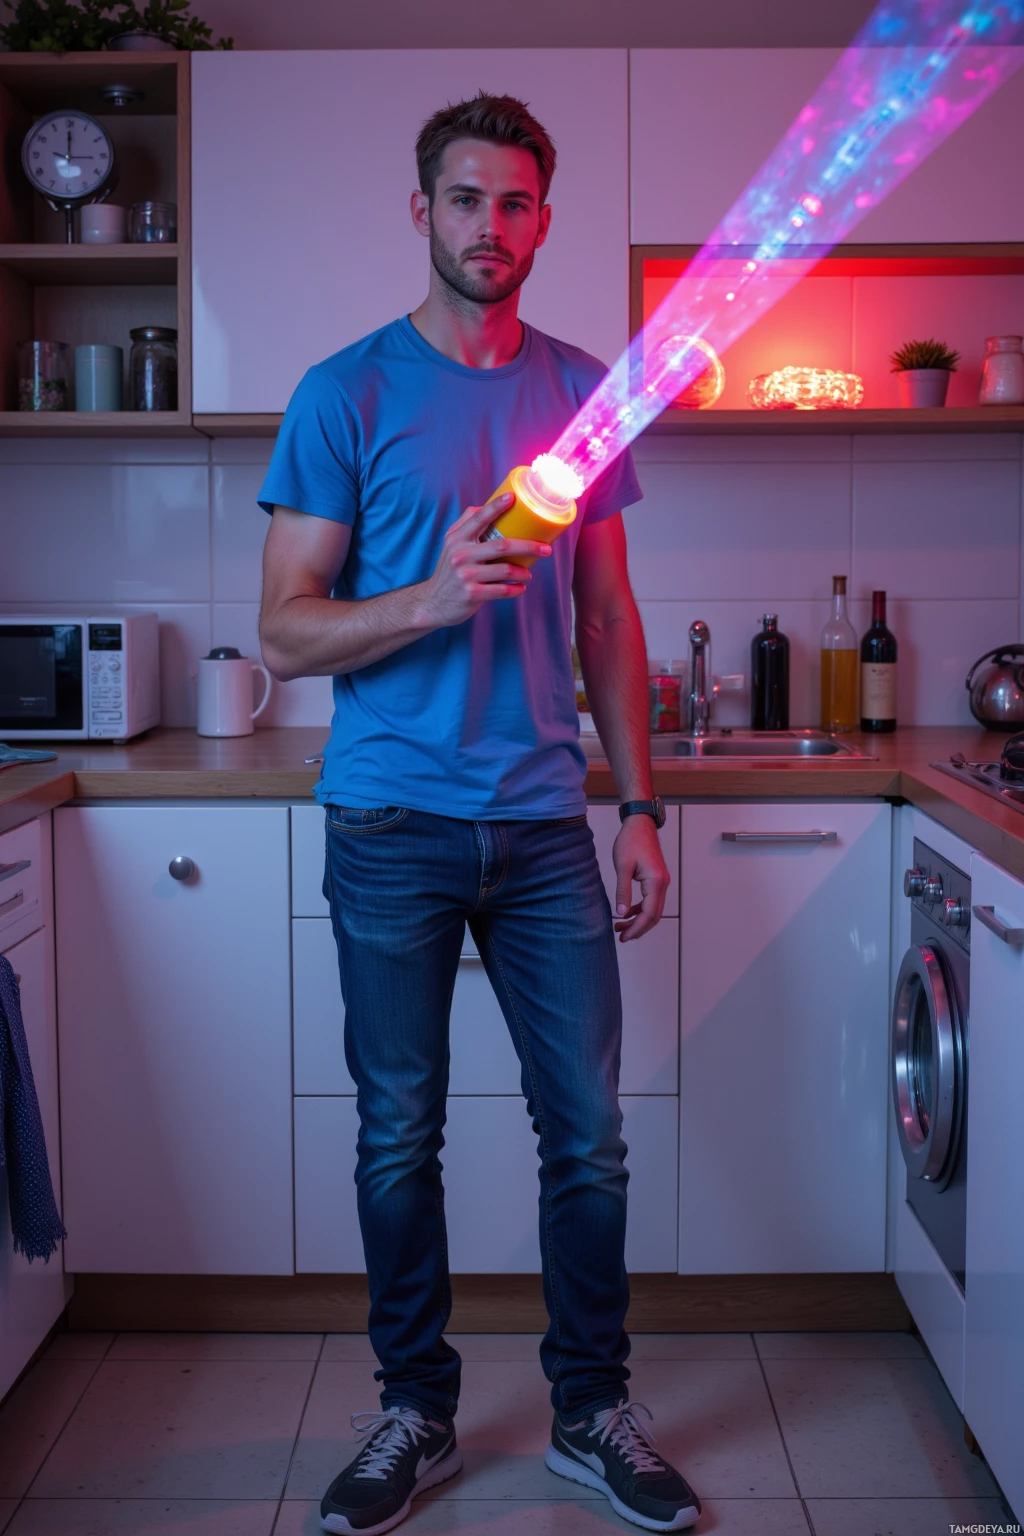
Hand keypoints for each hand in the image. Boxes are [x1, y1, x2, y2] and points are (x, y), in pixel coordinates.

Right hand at [417, 492, 550, 627]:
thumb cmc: (449, 570)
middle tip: (546, 549)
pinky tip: (521, 587)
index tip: (513, 498)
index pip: (478, 518)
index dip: (496, 506)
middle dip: (529, 546)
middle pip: (502, 545)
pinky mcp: (472, 594)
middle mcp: (460, 555)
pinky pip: (502, 590)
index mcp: (457, 538)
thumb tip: (486, 504)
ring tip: (529, 573)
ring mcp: (466, 575)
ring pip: (505, 570)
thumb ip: (466, 524)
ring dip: (523, 572)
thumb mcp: (451, 544)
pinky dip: (516, 589)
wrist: (433, 602)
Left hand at [612, 815, 669, 942]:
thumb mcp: (622, 867)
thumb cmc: (631, 841)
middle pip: (654, 916)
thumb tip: (622, 913)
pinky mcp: (657, 879)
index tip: (624, 937)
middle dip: (638, 929)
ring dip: (638, 920)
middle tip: (622, 936)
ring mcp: (662, 882)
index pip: (649, 914)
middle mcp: (663, 884)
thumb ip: (622, 892)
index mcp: (656, 882)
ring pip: (653, 909)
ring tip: (620, 926)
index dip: (636, 929)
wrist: (640, 823)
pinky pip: (651, 900)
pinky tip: (626, 912)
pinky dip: (640, 909)